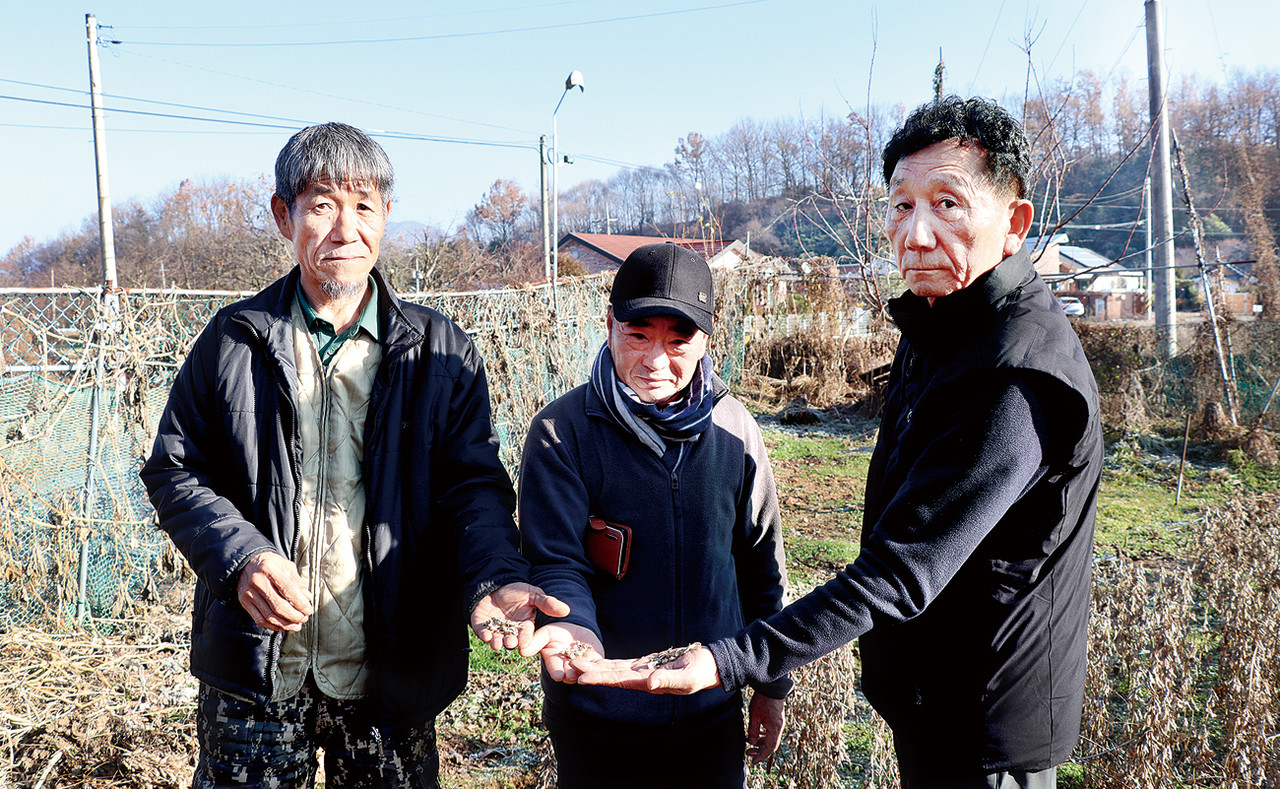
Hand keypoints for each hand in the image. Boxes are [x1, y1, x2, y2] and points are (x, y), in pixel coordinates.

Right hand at [237, 551, 312, 631]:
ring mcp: (249, 593)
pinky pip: (260, 619)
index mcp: (270, 569)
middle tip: (304, 618)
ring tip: (297, 625)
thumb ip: (297, 582)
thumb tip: (307, 598)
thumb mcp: (286, 566)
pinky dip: (274, 626)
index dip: (300, 603)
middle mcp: (257, 581)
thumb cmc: (271, 565)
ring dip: (286, 624)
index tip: (308, 610)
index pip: (288, 590)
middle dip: (294, 616)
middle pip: (278, 606)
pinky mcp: (245, 602)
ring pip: (269, 616)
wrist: (247, 564)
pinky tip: (284, 626)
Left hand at [471, 582, 569, 652]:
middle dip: (510, 643)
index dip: (525, 639)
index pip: (526, 635)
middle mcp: (511, 631)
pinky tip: (485, 635)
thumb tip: (567, 610)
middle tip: (510, 643)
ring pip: (497, 640)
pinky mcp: (481, 626)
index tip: (524, 642)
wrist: (495, 584)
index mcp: (524, 626)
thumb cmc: (516, 590)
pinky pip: (482, 632)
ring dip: (497, 643)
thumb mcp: (533, 594)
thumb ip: (547, 603)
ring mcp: (496, 629)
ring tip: (497, 643)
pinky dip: (483, 635)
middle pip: (511, 641)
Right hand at [531, 622, 604, 682]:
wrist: (577, 628)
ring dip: (583, 672)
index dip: (556, 671)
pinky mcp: (596, 661)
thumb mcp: (546, 633)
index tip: (559, 676)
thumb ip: (537, 641)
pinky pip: (598, 665)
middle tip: (571, 676)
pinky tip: (599, 667)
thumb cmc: (558, 631)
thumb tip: (522, 650)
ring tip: (584, 672)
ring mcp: (582, 665)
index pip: (554, 667)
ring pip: (583, 671)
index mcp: (554, 661)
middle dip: (570, 675)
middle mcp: (568, 666)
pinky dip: (598, 667)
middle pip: (568, 672)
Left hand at [572, 643, 720, 694]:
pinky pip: (622, 664)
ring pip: (613, 669)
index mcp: (649, 683)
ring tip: (574, 663)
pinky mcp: (645, 664)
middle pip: (610, 675)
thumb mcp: (687, 677)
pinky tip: (595, 662)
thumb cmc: (701, 671)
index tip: (582, 677)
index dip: (600, 678)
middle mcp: (641, 679)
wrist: (711, 664)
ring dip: (594, 667)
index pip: (619, 681)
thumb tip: (649, 683)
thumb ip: (668, 680)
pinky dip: (607, 663)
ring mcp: (642, 672)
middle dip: (589, 671)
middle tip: (567, 667)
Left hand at [746, 692, 785, 764]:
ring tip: (750, 744)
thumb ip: (753, 731)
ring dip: (761, 743)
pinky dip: (764, 736)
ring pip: (771, 738)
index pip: (769, 748)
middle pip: (771, 745)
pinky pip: (772, 732)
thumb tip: (751, 743)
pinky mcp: (777, 719)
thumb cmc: (763, 700)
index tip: (753, 761)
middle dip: (760, 751)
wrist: (772, 686)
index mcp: (775, 729)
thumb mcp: (755, 716)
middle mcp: (779, 727)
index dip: (761, 756)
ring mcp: (779, 723)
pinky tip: (757, 734)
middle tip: (748, 753)